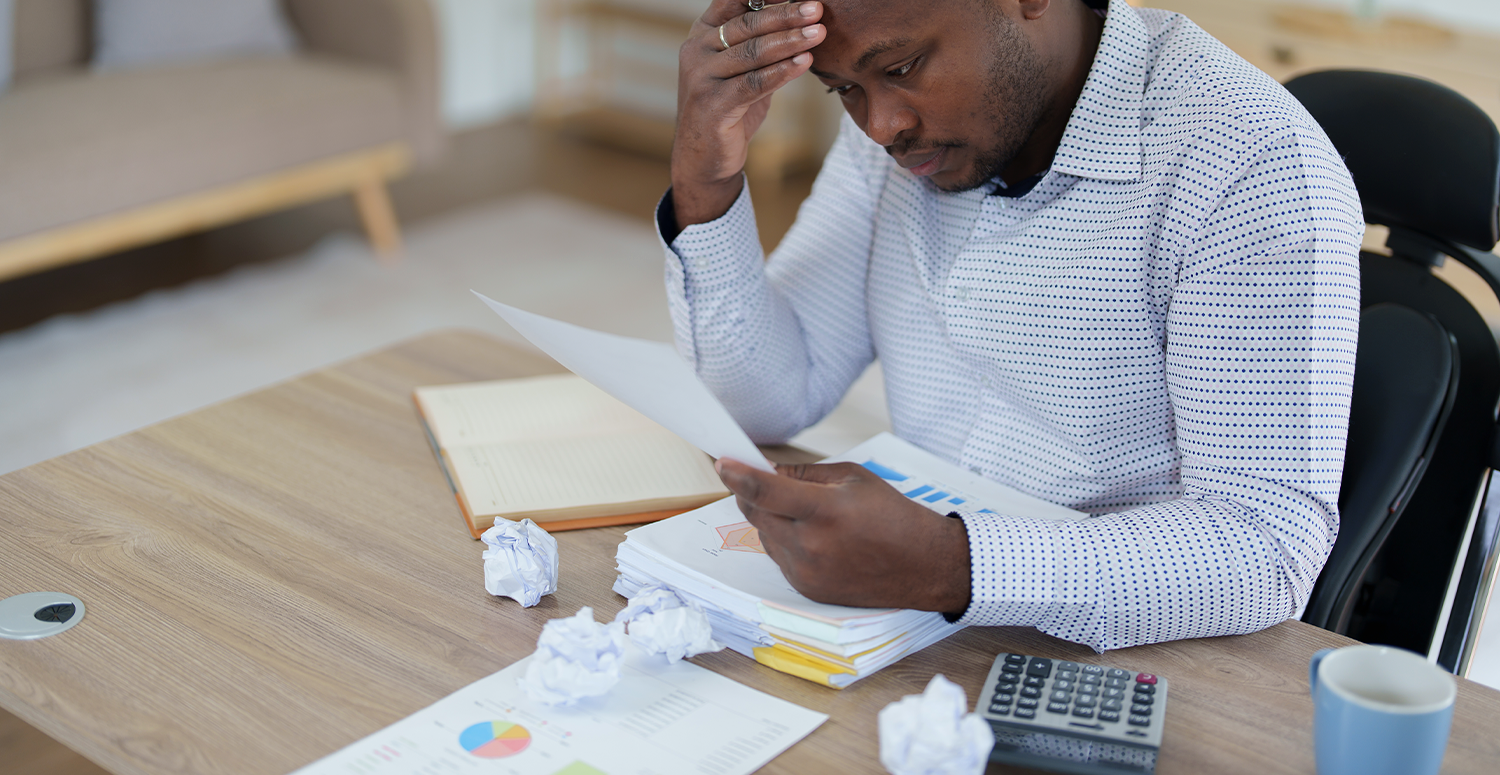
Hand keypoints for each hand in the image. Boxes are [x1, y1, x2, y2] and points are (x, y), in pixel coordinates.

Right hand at [672, 1, 824, 226]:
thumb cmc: (729, 109)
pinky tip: (804, 62)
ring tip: (819, 34)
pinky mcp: (711, 105)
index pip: (734, 1)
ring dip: (790, 41)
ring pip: (752, 52)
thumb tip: (800, 18)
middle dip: (787, 14)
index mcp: (702, 33)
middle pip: (748, 24)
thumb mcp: (741, 69)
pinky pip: (753, 83)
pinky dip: (782, 72)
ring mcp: (700, 77)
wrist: (703, 158)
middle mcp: (696, 49)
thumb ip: (760, 44)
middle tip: (817, 9)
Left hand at [714, 458, 972, 612]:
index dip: (737, 475)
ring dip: (771, 518)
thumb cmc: (892, 515)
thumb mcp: (853, 477)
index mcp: (825, 510)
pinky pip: (778, 556)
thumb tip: (766, 471)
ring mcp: (806, 571)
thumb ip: (804, 474)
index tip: (722, 463)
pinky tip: (815, 537)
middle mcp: (811, 544)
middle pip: (756, 512)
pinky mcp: (806, 588)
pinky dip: (785, 540)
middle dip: (753, 493)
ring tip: (807, 514)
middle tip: (763, 480)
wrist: (922, 565)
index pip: (765, 491)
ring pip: (764, 534)